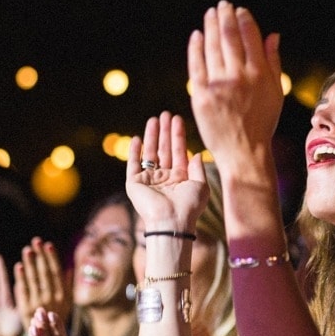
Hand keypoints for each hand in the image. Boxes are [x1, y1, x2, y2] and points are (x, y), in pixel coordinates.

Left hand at [14, 237, 71, 329]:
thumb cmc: (56, 319)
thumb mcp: (67, 303)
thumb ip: (68, 285)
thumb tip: (69, 268)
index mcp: (63, 295)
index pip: (57, 272)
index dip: (52, 258)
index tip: (48, 244)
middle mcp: (51, 298)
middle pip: (45, 273)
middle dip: (40, 256)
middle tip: (35, 242)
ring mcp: (38, 303)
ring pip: (34, 280)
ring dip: (30, 264)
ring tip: (27, 250)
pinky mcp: (25, 309)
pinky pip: (22, 291)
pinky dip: (20, 278)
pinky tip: (18, 267)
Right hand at [126, 111, 208, 232]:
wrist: (172, 221)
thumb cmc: (189, 207)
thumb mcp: (201, 186)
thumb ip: (198, 169)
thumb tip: (196, 154)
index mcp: (180, 178)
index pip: (178, 151)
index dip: (178, 135)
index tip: (178, 119)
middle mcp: (164, 178)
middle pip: (164, 149)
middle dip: (165, 132)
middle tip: (166, 114)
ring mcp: (149, 180)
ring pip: (150, 153)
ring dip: (152, 136)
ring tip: (154, 119)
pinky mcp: (135, 184)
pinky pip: (133, 165)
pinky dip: (134, 152)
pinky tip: (138, 138)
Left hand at [187, 0, 282, 165]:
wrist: (243, 152)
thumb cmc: (262, 122)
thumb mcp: (275, 92)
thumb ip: (273, 61)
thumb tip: (272, 35)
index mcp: (259, 74)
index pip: (250, 37)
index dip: (243, 19)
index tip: (239, 10)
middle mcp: (238, 76)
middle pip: (229, 37)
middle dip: (225, 16)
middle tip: (223, 5)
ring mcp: (218, 85)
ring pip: (212, 46)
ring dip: (211, 26)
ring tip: (211, 14)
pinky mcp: (200, 94)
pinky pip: (196, 64)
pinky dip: (196, 47)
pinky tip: (197, 35)